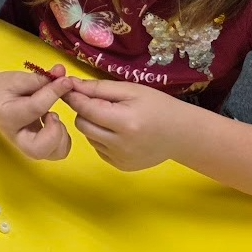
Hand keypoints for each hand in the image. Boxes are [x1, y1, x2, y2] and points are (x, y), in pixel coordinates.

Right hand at [0, 64, 73, 160]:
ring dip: (61, 135)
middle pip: (40, 149)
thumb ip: (41, 78)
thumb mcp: (19, 79)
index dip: (54, 92)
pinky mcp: (38, 148)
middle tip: (53, 114)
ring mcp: (27, 146)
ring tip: (52, 117)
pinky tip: (53, 123)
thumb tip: (62, 71)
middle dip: (54, 132)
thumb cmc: (5, 88)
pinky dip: (63, 138)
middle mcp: (17, 137)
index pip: (36, 107)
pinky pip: (58, 151)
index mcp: (9, 115)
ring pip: (53, 153)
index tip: (66, 80)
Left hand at [63, 78, 188, 170]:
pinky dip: (101, 138)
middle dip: (84, 111)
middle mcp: (120, 145)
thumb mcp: (131, 90)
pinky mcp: (120, 166)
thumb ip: (99, 88)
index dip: (74, 97)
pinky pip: (98, 148)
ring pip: (88, 137)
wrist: (183, 134)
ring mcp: (120, 158)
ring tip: (114, 118)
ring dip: (93, 125)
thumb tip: (71, 85)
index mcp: (125, 123)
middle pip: (82, 125)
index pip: (86, 109)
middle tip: (99, 103)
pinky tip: (119, 132)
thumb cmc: (158, 106)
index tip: (69, 87)